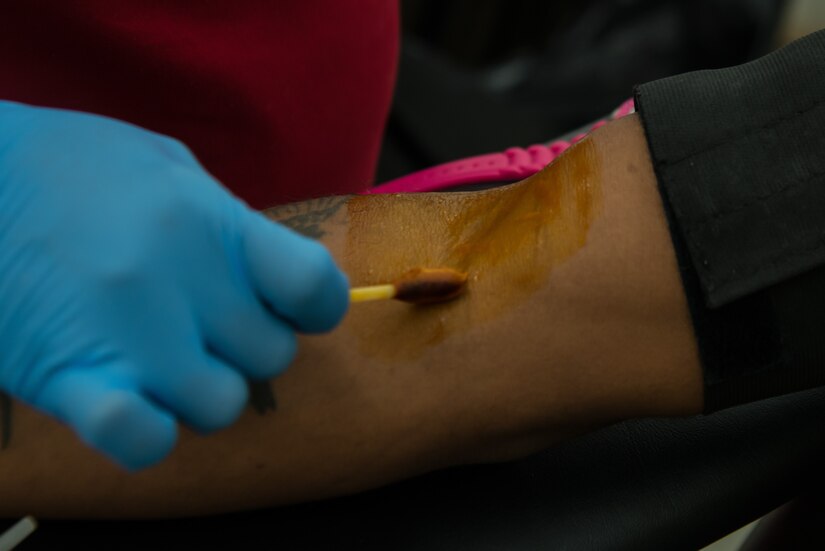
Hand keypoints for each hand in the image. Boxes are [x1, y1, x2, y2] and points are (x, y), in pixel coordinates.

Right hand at [0, 102, 348, 469]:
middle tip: (203, 322)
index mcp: (212, 223)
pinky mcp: (69, 377)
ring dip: (202, 390)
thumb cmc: (74, 166)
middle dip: (246, 345)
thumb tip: (271, 271)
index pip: (314, 287)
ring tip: (162, 357)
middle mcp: (180, 282)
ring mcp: (127, 335)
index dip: (314, 305)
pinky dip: (148, 432)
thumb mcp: (168, 166)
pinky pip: (143, 440)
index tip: (287, 304)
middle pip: (271, 356)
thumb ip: (230, 222)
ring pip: (220, 406)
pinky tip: (129, 399)